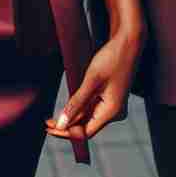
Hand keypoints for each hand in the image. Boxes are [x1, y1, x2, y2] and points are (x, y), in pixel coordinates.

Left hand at [45, 28, 141, 143]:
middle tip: (47, 123)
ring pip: (88, 118)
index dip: (67, 133)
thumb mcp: (91, 81)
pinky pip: (93, 109)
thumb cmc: (112, 59)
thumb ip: (76, 103)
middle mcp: (114, 113)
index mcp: (112, 112)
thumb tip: (61, 124)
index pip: (85, 132)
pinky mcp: (110, 99)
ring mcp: (113, 106)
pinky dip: (79, 109)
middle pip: (87, 127)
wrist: (128, 43)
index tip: (49, 128)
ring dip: (72, 118)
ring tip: (52, 117)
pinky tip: (68, 108)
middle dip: (67, 126)